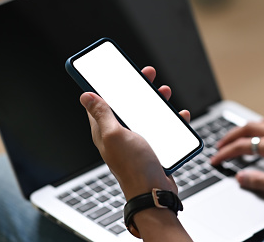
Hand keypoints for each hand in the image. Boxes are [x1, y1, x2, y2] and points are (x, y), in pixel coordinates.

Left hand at [80, 66, 190, 200]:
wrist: (154, 193)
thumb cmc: (134, 167)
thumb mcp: (115, 135)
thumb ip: (102, 114)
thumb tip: (85, 96)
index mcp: (105, 130)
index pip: (102, 102)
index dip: (107, 84)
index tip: (114, 70)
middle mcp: (120, 134)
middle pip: (127, 104)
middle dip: (137, 87)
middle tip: (146, 74)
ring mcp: (137, 140)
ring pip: (146, 113)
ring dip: (155, 101)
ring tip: (164, 91)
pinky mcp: (153, 147)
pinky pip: (162, 128)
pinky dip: (170, 120)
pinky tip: (178, 115)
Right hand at [210, 119, 263, 197]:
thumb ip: (259, 180)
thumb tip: (241, 177)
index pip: (242, 146)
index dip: (226, 153)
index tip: (216, 159)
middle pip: (247, 127)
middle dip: (230, 136)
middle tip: (220, 145)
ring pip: (259, 122)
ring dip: (243, 129)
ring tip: (235, 138)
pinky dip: (257, 128)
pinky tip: (260, 136)